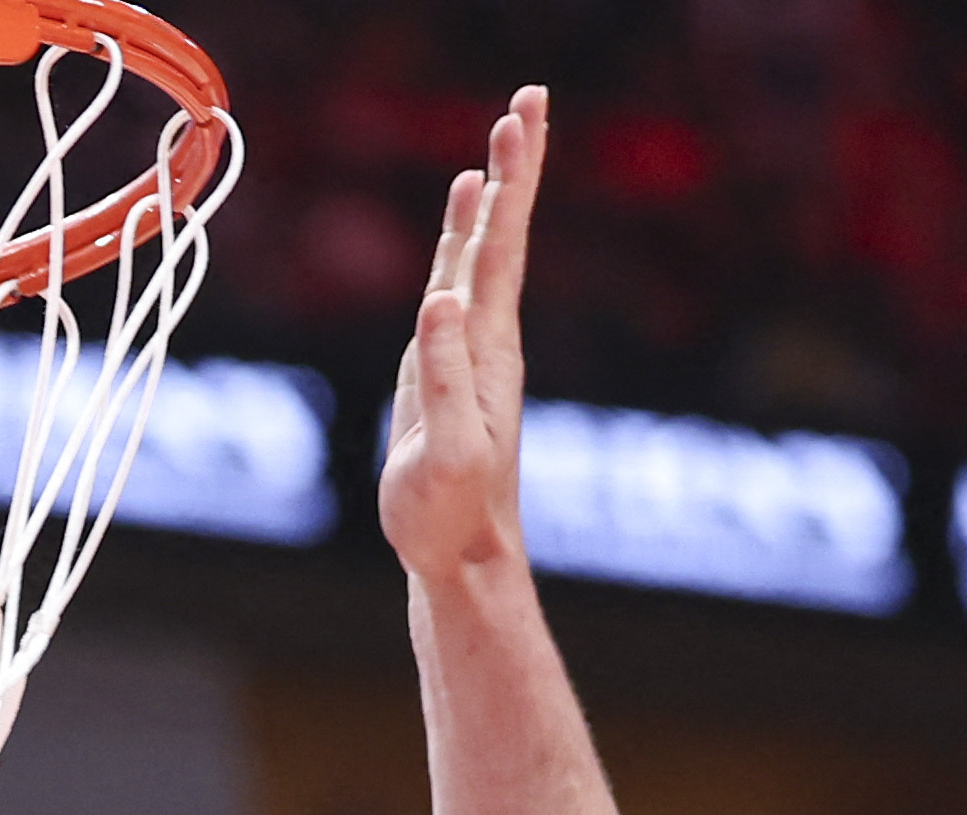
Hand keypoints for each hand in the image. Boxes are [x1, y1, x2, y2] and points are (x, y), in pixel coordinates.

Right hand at [377, 89, 546, 584]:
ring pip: (479, 261)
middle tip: (526, 103)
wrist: (462, 559)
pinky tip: (459, 236)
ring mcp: (469, 355)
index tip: (520, 118)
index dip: (511, 179)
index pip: (501, 246)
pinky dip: (459, 251)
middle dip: (512, 167)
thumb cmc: (450, 516)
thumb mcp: (447, 452)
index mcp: (487, 347)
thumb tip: (440, 298)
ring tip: (494, 150)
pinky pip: (455, 294)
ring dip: (487, 203)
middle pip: (501, 237)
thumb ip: (444, 378)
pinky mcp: (447, 373)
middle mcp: (486, 339)